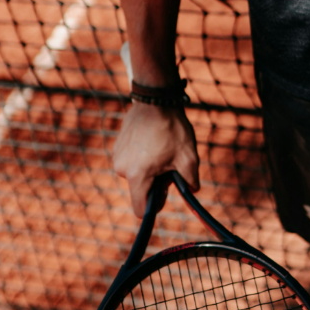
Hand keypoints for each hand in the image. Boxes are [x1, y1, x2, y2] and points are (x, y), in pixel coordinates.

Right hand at [112, 102, 198, 216]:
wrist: (156, 99)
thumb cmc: (172, 129)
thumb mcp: (189, 158)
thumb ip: (191, 181)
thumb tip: (191, 191)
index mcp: (137, 176)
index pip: (140, 210)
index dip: (155, 205)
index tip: (165, 191)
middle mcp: (122, 169)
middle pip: (140, 190)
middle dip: (155, 183)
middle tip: (169, 164)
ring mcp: (117, 157)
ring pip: (136, 175)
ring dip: (149, 170)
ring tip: (161, 150)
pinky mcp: (117, 146)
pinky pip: (131, 162)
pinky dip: (142, 158)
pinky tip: (152, 142)